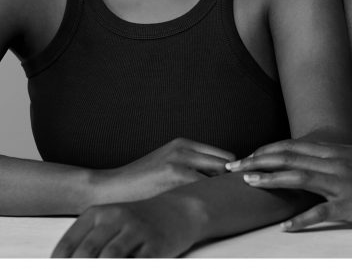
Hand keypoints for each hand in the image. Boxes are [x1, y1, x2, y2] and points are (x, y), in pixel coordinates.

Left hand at [51, 195, 202, 257]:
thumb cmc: (137, 222)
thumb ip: (87, 244)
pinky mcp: (156, 245)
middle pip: (88, 252)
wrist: (178, 211)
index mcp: (97, 213)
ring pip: (111, 258)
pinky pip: (137, 264)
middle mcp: (116, 218)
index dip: (59, 263)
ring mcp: (137, 231)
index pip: (70, 244)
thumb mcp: (109, 223)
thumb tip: (64, 262)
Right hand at [91, 138, 235, 204]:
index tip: (237, 188)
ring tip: (222, 205)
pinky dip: (210, 197)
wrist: (114, 187)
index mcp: (184, 144)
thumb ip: (192, 167)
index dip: (233, 173)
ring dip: (223, 190)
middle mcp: (184, 147)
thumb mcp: (168, 165)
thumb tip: (221, 180)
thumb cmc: (142, 181)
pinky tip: (207, 208)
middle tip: (235, 199)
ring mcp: (179, 159)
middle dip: (233, 181)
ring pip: (218, 175)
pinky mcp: (174, 173)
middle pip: (226, 163)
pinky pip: (204, 186)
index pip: (225, 156)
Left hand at [226, 140, 351, 229]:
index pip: (291, 146)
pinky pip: (322, 212)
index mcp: (333, 151)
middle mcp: (334, 162)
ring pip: (300, 178)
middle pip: (289, 158)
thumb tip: (311, 155)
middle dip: (258, 160)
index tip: (245, 156)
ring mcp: (342, 183)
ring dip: (271, 179)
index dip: (265, 150)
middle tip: (233, 167)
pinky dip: (301, 219)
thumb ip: (332, 154)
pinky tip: (285, 227)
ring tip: (249, 183)